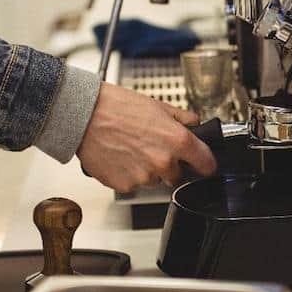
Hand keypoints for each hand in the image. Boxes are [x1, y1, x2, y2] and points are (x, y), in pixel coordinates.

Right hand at [77, 83, 216, 192]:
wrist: (84, 116)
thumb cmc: (116, 107)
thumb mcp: (158, 105)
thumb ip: (183, 119)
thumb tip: (196, 125)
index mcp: (177, 141)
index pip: (207, 165)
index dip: (205, 164)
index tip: (202, 164)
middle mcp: (163, 162)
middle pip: (178, 176)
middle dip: (170, 165)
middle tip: (152, 147)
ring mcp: (144, 177)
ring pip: (154, 181)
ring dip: (148, 170)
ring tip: (131, 149)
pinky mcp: (125, 186)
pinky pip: (134, 185)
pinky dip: (129, 174)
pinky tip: (120, 157)